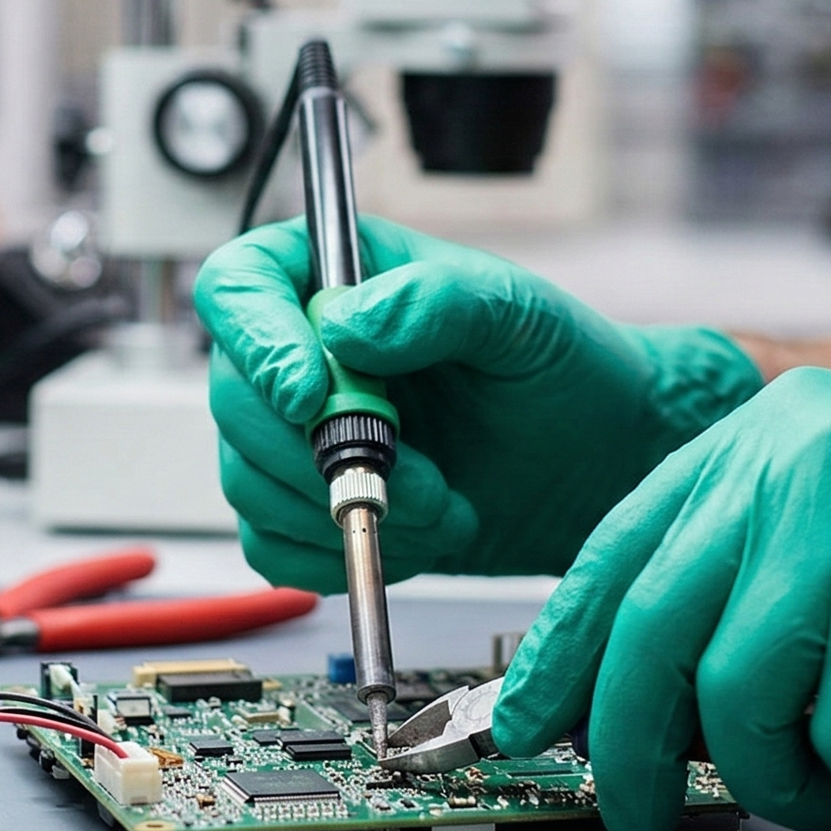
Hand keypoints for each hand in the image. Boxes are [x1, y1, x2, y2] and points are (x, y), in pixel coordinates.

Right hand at [193, 217, 761, 591]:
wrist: (596, 466)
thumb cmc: (563, 371)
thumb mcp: (515, 315)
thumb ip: (433, 302)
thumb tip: (345, 325)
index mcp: (337, 277)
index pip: (237, 288)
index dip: (255, 342)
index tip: (310, 393)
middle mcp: (302, 352)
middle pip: (233, 397)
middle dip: (320, 452)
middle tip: (415, 474)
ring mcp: (298, 435)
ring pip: (248, 478)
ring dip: (343, 508)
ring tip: (441, 506)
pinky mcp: (308, 509)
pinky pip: (272, 543)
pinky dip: (335, 553)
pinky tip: (412, 537)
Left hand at [492, 368, 830, 830]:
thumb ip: (750, 576)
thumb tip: (626, 688)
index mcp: (775, 434)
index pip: (621, 545)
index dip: (562, 649)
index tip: (529, 720)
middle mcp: (807, 454)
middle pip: (653, 624)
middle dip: (627, 744)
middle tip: (632, 811)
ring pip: (736, 692)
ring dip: (773, 775)